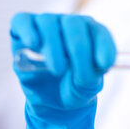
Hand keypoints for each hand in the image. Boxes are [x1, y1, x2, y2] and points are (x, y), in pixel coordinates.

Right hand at [10, 13, 115, 128]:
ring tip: (58, 70)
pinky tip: (36, 48)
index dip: (103, 45)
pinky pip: (24, 22)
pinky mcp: (24, 34)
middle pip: (78, 25)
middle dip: (79, 50)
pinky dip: (30, 32)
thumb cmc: (75, 93)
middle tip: (77, 73)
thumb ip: (89, 79)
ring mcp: (48, 28)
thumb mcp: (88, 90)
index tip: (106, 65)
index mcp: (95, 36)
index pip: (100, 32)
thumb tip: (90, 74)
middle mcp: (73, 28)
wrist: (55, 106)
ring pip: (52, 23)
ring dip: (56, 47)